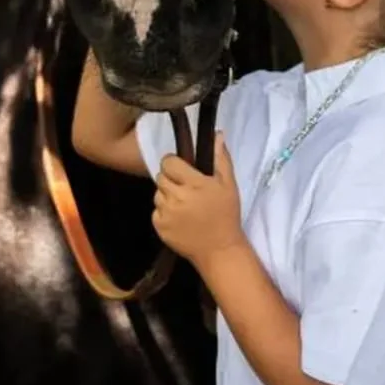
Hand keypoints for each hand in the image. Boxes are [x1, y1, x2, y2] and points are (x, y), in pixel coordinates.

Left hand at [152, 134, 244, 266]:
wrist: (219, 250)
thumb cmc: (226, 215)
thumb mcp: (229, 185)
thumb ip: (221, 158)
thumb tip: (217, 134)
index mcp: (194, 183)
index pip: (168, 162)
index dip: (174, 164)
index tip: (182, 170)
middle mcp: (177, 197)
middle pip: (161, 177)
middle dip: (171, 180)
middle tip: (185, 189)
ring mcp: (166, 213)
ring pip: (157, 194)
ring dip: (167, 196)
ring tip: (183, 205)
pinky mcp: (160, 227)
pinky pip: (156, 212)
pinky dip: (164, 213)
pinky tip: (179, 218)